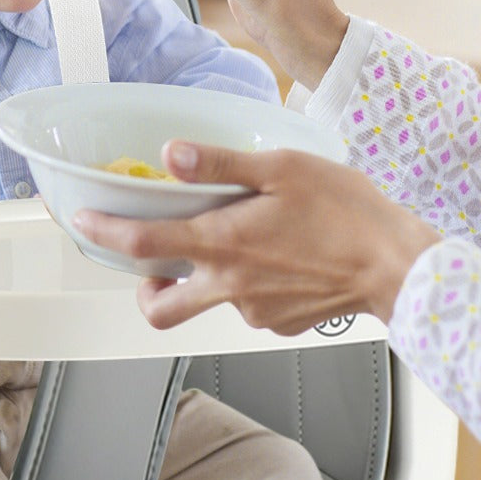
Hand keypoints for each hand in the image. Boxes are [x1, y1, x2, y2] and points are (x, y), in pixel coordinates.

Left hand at [74, 140, 439, 333]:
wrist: (398, 267)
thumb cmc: (346, 211)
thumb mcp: (281, 168)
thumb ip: (221, 164)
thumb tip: (171, 156)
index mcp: (224, 243)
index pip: (142, 244)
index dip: (103, 232)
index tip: (81, 220)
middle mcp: (230, 285)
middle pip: (159, 308)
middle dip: (142, 287)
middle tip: (151, 260)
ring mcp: (254, 311)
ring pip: (206, 303)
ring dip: (201, 278)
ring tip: (231, 242)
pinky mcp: (279, 324)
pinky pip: (245, 306)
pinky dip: (245, 283)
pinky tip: (275, 256)